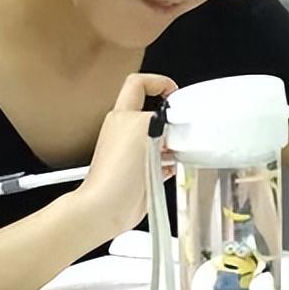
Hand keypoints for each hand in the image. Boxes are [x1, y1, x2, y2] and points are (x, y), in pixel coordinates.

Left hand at [77, 73, 177, 235]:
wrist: (107, 207)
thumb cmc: (115, 172)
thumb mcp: (143, 129)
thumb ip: (162, 118)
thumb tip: (176, 120)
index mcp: (123, 114)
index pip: (139, 83)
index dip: (159, 82)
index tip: (175, 92)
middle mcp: (126, 131)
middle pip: (154, 112)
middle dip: (172, 118)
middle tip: (181, 125)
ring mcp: (134, 153)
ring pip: (162, 138)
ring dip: (174, 142)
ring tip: (178, 148)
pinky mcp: (142, 172)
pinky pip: (164, 161)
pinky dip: (172, 162)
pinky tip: (173, 167)